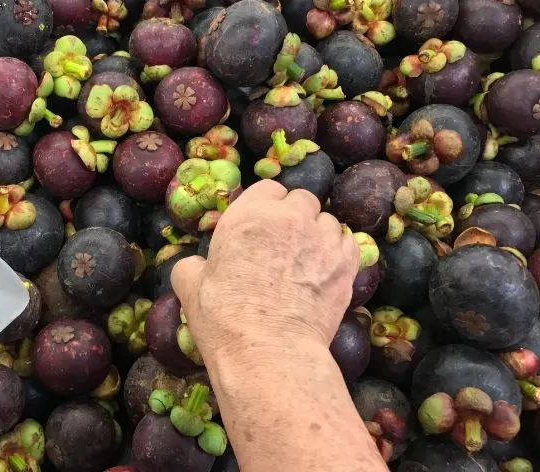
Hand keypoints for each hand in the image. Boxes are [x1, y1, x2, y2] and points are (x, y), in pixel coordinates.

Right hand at [171, 181, 359, 360]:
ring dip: (317, 234)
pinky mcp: (347, 264)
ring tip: (306, 261)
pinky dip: (338, 253)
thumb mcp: (190, 288)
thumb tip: (196, 265)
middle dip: (294, 216)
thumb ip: (192, 266)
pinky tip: (325, 272)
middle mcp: (289, 218)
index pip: (267, 189)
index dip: (265, 206)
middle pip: (301, 199)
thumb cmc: (224, 318)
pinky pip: (349, 244)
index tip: (260, 226)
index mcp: (249, 214)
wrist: (269, 351)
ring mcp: (323, 239)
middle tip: (283, 245)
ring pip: (327, 221)